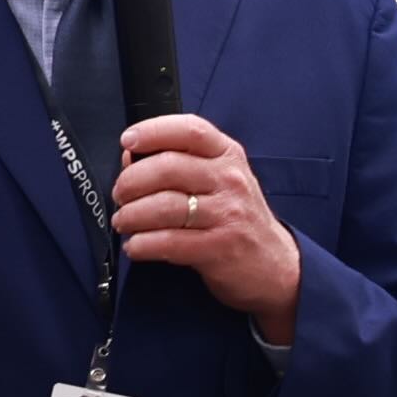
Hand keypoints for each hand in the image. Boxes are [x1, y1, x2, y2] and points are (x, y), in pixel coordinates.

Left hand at [109, 114, 300, 344]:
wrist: (275, 266)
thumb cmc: (238, 219)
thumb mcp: (219, 181)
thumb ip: (179, 164)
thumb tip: (130, 158)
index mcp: (228, 156)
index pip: (190, 130)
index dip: (153, 131)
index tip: (128, 141)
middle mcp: (230, 180)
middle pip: (168, 168)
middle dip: (132, 182)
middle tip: (120, 195)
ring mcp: (227, 214)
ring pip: (165, 206)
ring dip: (132, 215)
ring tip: (123, 222)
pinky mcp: (220, 248)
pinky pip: (169, 242)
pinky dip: (143, 245)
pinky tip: (136, 246)